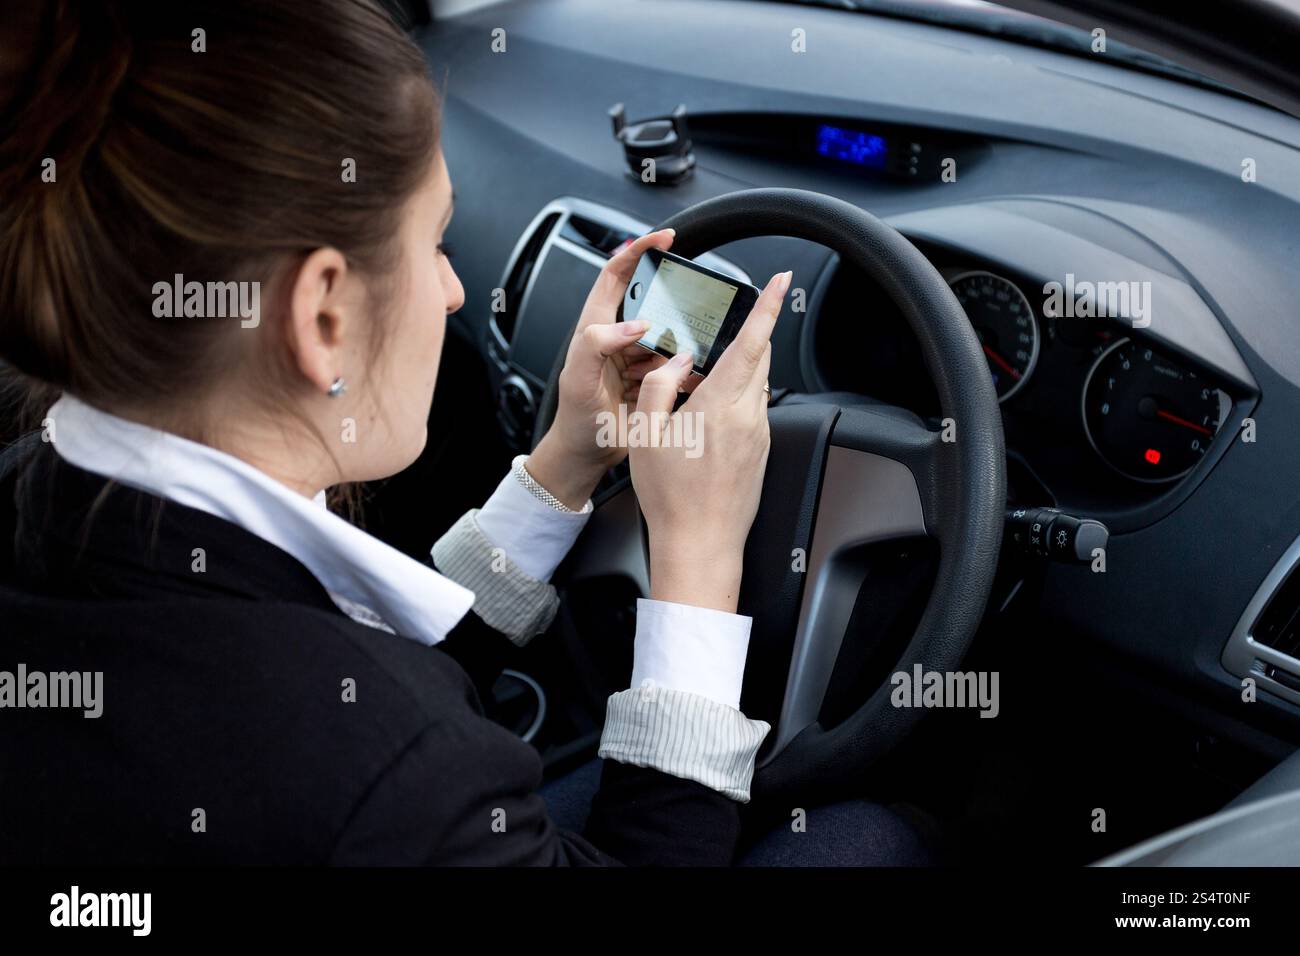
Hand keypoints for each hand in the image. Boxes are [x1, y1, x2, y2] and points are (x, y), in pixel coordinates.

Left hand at [528, 229, 679, 508]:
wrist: (587, 457)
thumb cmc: (575, 420)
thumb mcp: (578, 379)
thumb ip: (596, 344)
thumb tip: (634, 324)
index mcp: (596, 328)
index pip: (616, 274)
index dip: (638, 250)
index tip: (665, 239)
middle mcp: (618, 337)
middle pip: (650, 301)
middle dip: (671, 299)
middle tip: (692, 301)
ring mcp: (636, 357)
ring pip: (667, 332)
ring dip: (680, 338)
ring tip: (688, 349)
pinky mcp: (652, 377)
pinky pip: (675, 361)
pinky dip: (686, 365)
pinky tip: (692, 373)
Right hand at [628, 269, 792, 612]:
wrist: (701, 544)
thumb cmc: (671, 497)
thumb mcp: (647, 435)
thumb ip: (661, 386)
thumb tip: (677, 359)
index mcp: (721, 405)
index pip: (753, 342)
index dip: (768, 307)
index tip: (780, 281)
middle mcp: (749, 417)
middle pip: (759, 358)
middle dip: (750, 335)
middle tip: (731, 324)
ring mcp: (760, 435)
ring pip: (756, 385)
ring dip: (738, 370)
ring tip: (702, 382)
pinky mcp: (761, 452)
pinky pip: (752, 410)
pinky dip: (736, 398)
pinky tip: (708, 415)